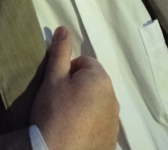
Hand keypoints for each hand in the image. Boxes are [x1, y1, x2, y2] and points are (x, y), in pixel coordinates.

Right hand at [30, 27, 119, 149]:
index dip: (68, 72)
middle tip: (60, 103)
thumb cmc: (53, 113)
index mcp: (101, 79)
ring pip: (98, 104)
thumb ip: (60, 52)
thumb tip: (63, 28)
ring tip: (67, 120)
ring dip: (85, 106)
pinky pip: (101, 124)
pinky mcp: (112, 141)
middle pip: (93, 83)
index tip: (57, 87)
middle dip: (78, 88)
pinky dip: (90, 125)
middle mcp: (114, 98)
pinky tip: (76, 133)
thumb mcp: (52, 79)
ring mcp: (115, 122)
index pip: (84, 63)